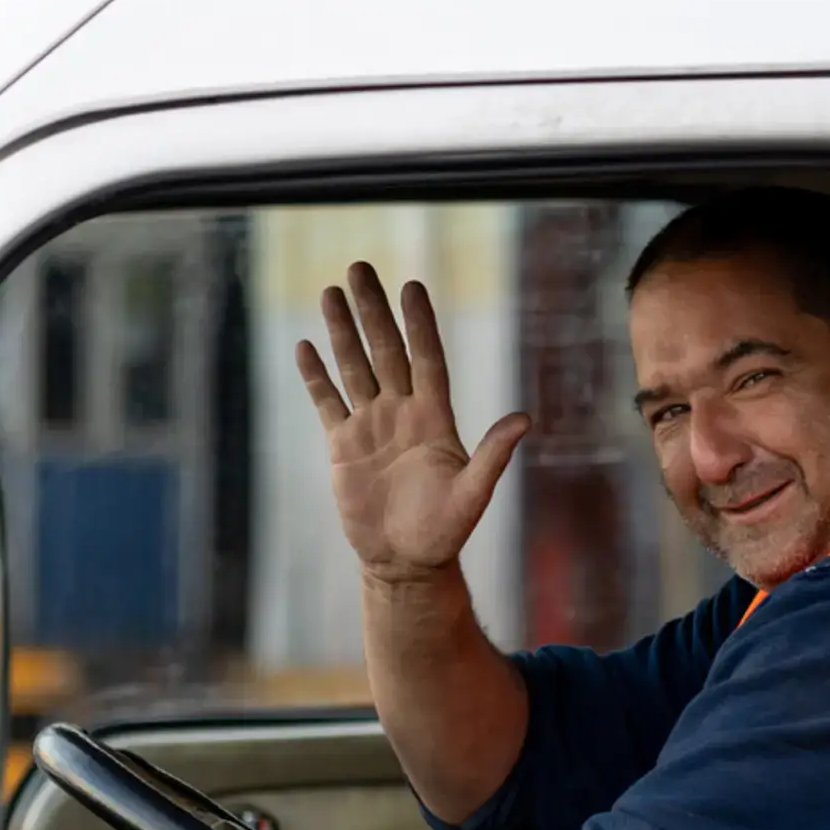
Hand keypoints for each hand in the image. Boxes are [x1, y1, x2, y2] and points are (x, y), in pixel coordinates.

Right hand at [298, 263, 530, 585]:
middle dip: (372, 310)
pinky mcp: (344, 445)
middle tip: (359, 267)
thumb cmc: (443, 532)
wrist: (404, 562)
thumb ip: (493, 455)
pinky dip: (316, 376)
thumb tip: (524, 419)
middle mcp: (402, 412)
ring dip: (342, 330)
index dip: (420, 324)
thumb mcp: (472, 495)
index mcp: (435, 418)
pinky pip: (328, 402)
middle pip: (385, 351)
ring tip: (330, 291)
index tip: (411, 287)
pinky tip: (305, 346)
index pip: (427, 358)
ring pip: (354, 367)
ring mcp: (371, 425)